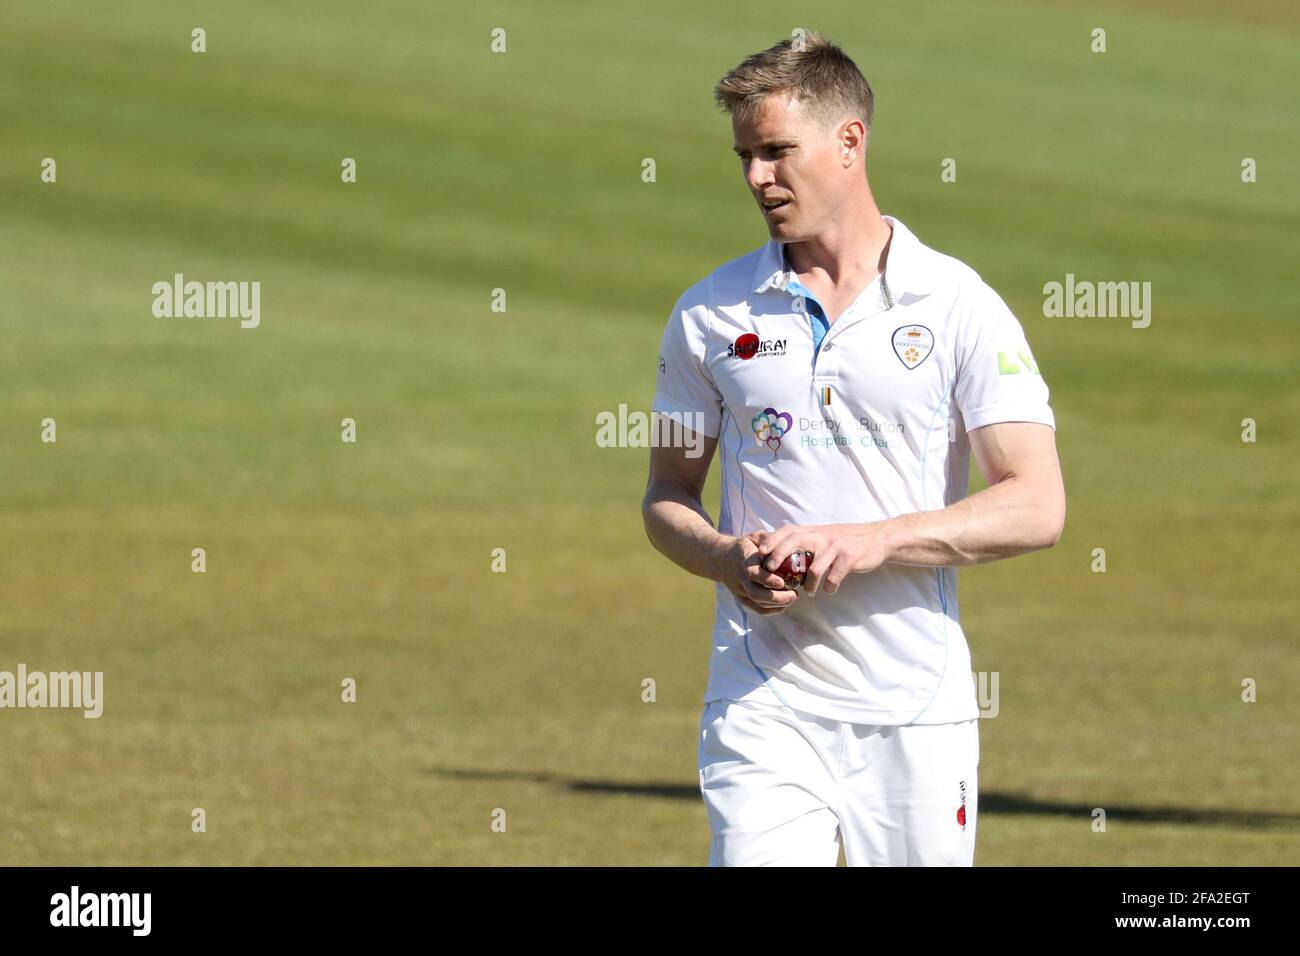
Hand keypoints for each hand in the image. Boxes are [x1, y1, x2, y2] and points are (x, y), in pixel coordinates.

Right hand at [715, 533, 799, 615]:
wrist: (721, 559)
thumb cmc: (744, 547)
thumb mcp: (754, 537)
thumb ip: (769, 539)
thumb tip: (787, 541)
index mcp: (743, 562)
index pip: (753, 574)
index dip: (768, 580)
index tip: (783, 582)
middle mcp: (740, 579)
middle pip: (756, 594)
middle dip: (777, 597)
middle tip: (795, 594)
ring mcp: (740, 591)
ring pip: (758, 603)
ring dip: (777, 604)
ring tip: (792, 598)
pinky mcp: (742, 599)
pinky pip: (757, 609)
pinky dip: (772, 610)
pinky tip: (784, 605)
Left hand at [753, 523, 890, 594]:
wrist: (878, 538)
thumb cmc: (847, 541)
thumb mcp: (825, 536)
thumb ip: (807, 543)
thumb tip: (783, 555)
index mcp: (815, 531)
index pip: (788, 530)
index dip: (772, 540)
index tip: (759, 553)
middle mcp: (823, 536)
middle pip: (795, 541)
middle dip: (779, 555)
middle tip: (769, 572)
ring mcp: (836, 546)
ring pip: (814, 566)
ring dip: (808, 584)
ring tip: (808, 593)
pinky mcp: (849, 558)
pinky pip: (834, 576)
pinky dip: (829, 587)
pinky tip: (830, 590)